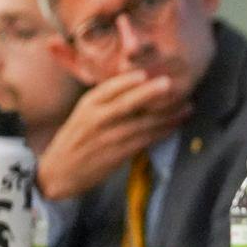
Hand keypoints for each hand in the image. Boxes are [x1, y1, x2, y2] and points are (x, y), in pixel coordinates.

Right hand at [34, 71, 190, 199]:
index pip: (108, 88)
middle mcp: (96, 119)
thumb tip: (139, 86)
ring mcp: (107, 138)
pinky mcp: (116, 155)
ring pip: (141, 123)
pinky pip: (144, 141)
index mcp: (87, 105)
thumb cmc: (76, 140)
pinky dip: (161, 132)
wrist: (58, 172)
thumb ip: (106, 102)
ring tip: (187, 107)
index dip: (128, 81)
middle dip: (150, 93)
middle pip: (127, 103)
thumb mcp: (84, 115)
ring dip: (167, 115)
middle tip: (170, 83)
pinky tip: (175, 126)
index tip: (146, 73)